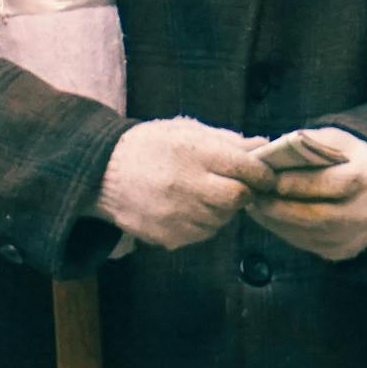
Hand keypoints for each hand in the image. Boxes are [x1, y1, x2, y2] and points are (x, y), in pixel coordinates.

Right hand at [94, 118, 263, 250]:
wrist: (102, 174)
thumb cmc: (149, 147)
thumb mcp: (185, 131)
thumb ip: (226, 140)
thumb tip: (263, 146)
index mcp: (193, 152)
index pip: (245, 168)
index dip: (262, 173)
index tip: (264, 175)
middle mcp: (187, 184)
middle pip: (238, 198)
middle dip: (244, 193)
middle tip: (236, 186)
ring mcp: (177, 214)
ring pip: (222, 219)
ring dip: (222, 208)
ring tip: (202, 194)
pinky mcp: (170, 236)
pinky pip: (202, 233)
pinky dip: (203, 222)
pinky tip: (186, 208)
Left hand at [245, 128, 366, 261]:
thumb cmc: (352, 159)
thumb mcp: (337, 140)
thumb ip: (309, 143)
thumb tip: (272, 153)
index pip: (333, 184)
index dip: (299, 183)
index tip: (270, 178)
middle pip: (318, 215)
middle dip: (280, 206)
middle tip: (253, 195)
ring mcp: (356, 237)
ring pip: (308, 233)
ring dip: (276, 221)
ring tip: (255, 205)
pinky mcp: (343, 251)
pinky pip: (307, 243)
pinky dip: (283, 230)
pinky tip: (267, 216)